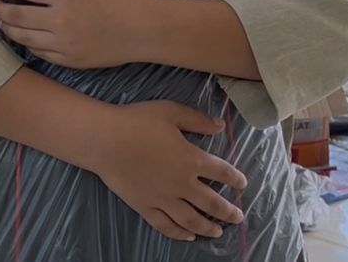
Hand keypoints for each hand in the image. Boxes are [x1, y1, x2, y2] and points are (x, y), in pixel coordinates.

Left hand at [0, 0, 152, 68]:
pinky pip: (39, 53)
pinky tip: (24, 38)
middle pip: (17, 16)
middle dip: (0, 9)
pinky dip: (27, 44)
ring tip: (3, 22)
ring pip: (24, 37)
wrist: (144, 30)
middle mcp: (60, 20)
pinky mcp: (70, 60)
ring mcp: (63, 44)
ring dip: (8, 28)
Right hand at [76, 101, 246, 240]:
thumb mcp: (170, 112)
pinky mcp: (145, 206)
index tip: (242, 184)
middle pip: (212, 203)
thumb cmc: (137, 121)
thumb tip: (220, 126)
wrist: (104, 140)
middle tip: (238, 217)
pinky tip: (188, 236)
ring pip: (192, 219)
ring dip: (208, 228)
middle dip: (229, 212)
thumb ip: (197, 120)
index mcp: (191, 159)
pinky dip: (179, 233)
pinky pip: (166, 225)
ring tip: (218, 232)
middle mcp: (182, 184)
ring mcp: (164, 198)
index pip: (222, 172)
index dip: (235, 179)